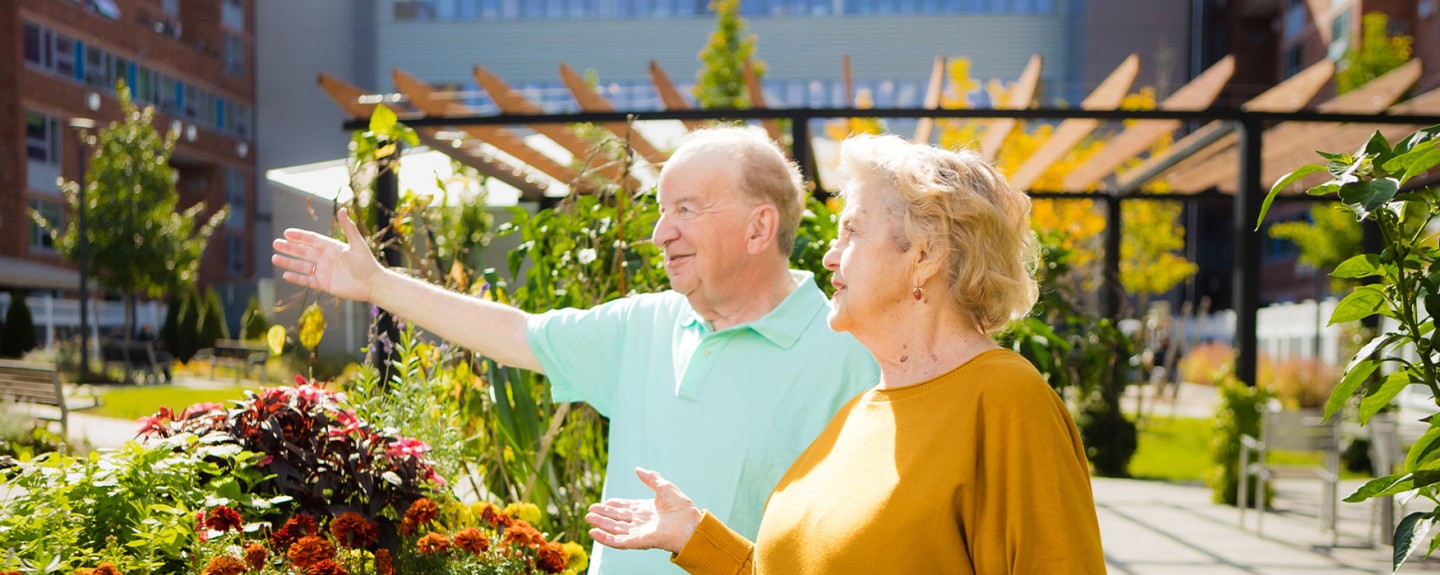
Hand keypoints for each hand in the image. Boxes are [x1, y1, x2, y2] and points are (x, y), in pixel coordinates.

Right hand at [272, 207, 382, 301]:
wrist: (373, 284)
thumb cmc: (367, 263)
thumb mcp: (357, 244)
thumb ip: (348, 227)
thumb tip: (342, 209)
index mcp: (332, 247)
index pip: (312, 240)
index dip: (299, 236)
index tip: (286, 233)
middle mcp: (325, 258)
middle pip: (303, 251)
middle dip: (289, 248)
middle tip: (275, 243)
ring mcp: (324, 271)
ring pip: (302, 266)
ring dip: (288, 262)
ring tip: (274, 258)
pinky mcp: (324, 284)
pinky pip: (307, 280)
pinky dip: (296, 278)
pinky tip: (285, 274)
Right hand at [587, 468, 702, 553]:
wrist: (691, 524)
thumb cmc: (682, 507)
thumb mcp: (664, 487)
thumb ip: (650, 478)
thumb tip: (637, 468)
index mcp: (646, 510)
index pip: (625, 508)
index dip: (613, 506)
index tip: (602, 503)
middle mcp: (641, 521)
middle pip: (617, 518)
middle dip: (603, 515)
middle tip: (589, 512)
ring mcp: (639, 532)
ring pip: (615, 529)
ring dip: (601, 524)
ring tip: (588, 518)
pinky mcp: (638, 541)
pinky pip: (618, 541)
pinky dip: (605, 538)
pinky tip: (594, 533)